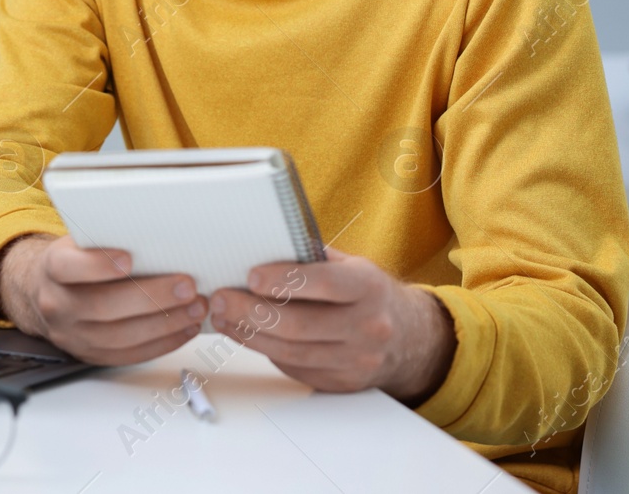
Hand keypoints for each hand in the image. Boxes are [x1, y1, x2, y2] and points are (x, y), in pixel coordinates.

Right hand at [0, 234, 207, 365]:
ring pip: (120, 337)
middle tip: (187, 286)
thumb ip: (109, 237)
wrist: (47, 291)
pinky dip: (163, 342)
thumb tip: (159, 228)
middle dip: (150, 297)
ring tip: (196, 308)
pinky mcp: (92, 355)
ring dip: (165, 324)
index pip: (68, 267)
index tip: (129, 258)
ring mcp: (73, 336)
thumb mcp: (82, 239)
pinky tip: (186, 327)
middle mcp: (58, 304)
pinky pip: (129, 355)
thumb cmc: (78, 258)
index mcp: (52, 268)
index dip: (97, 265)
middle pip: (102, 306)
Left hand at [207, 247, 455, 402]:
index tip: (251, 276)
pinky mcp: (342, 383)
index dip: (285, 280)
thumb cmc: (367, 293)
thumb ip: (313, 258)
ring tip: (221, 316)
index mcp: (369, 287)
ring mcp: (356, 360)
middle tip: (220, 299)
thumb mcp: (352, 266)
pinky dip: (263, 350)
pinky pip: (294, 367)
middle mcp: (367, 327)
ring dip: (248, 335)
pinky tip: (243, 334)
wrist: (408, 338)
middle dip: (251, 312)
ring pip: (291, 352)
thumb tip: (261, 246)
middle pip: (299, 325)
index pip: (325, 284)